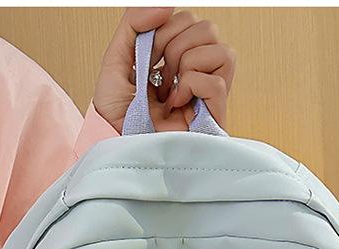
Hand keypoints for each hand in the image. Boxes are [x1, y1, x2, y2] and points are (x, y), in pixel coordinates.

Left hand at [93, 7, 235, 133]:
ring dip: (187, 65)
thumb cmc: (115, 114)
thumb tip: (167, 5)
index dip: (164, 31)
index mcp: (178, 59)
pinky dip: (192, 86)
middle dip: (174, 46)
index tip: (147, 59)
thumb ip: (133, 23)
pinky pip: (217, 82)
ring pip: (223, 51)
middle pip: (208, 29)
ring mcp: (208, 96)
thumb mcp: (115, 59)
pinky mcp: (213, 117)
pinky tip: (176, 103)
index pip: (189, 20)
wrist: (115, 146)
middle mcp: (197, 73)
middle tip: (158, 77)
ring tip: (169, 90)